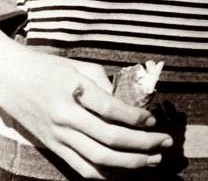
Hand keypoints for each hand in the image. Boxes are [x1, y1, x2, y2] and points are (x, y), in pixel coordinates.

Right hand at [0, 37, 171, 178]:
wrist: (10, 80)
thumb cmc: (48, 68)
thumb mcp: (78, 65)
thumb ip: (103, 83)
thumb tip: (127, 102)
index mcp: (73, 91)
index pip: (110, 109)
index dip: (135, 118)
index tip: (153, 121)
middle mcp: (65, 118)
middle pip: (108, 139)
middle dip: (141, 144)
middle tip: (165, 143)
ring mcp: (58, 137)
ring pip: (97, 160)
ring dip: (129, 164)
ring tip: (153, 161)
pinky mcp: (53, 149)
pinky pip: (81, 168)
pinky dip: (105, 174)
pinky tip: (125, 171)